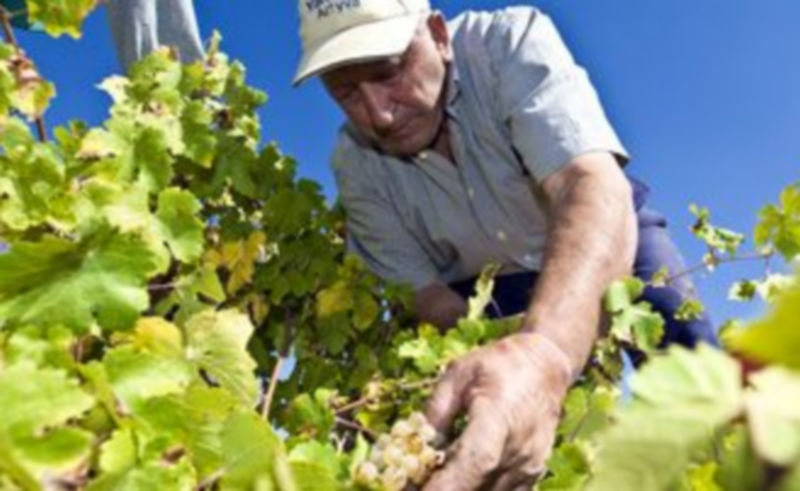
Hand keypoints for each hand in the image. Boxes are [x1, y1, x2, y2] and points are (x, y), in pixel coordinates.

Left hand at [422, 332, 573, 490]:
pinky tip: (455, 482)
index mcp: (500, 416)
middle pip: (479, 486)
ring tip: (430, 481)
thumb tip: (413, 446)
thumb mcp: (457, 374)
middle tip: (411, 487)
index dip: (446, 484)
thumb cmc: (497, 365)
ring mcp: (530, 465)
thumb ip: (436, 411)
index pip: (476, 461)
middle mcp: (520, 447)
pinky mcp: (532, 475)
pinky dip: (478, 490)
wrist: (544, 367)